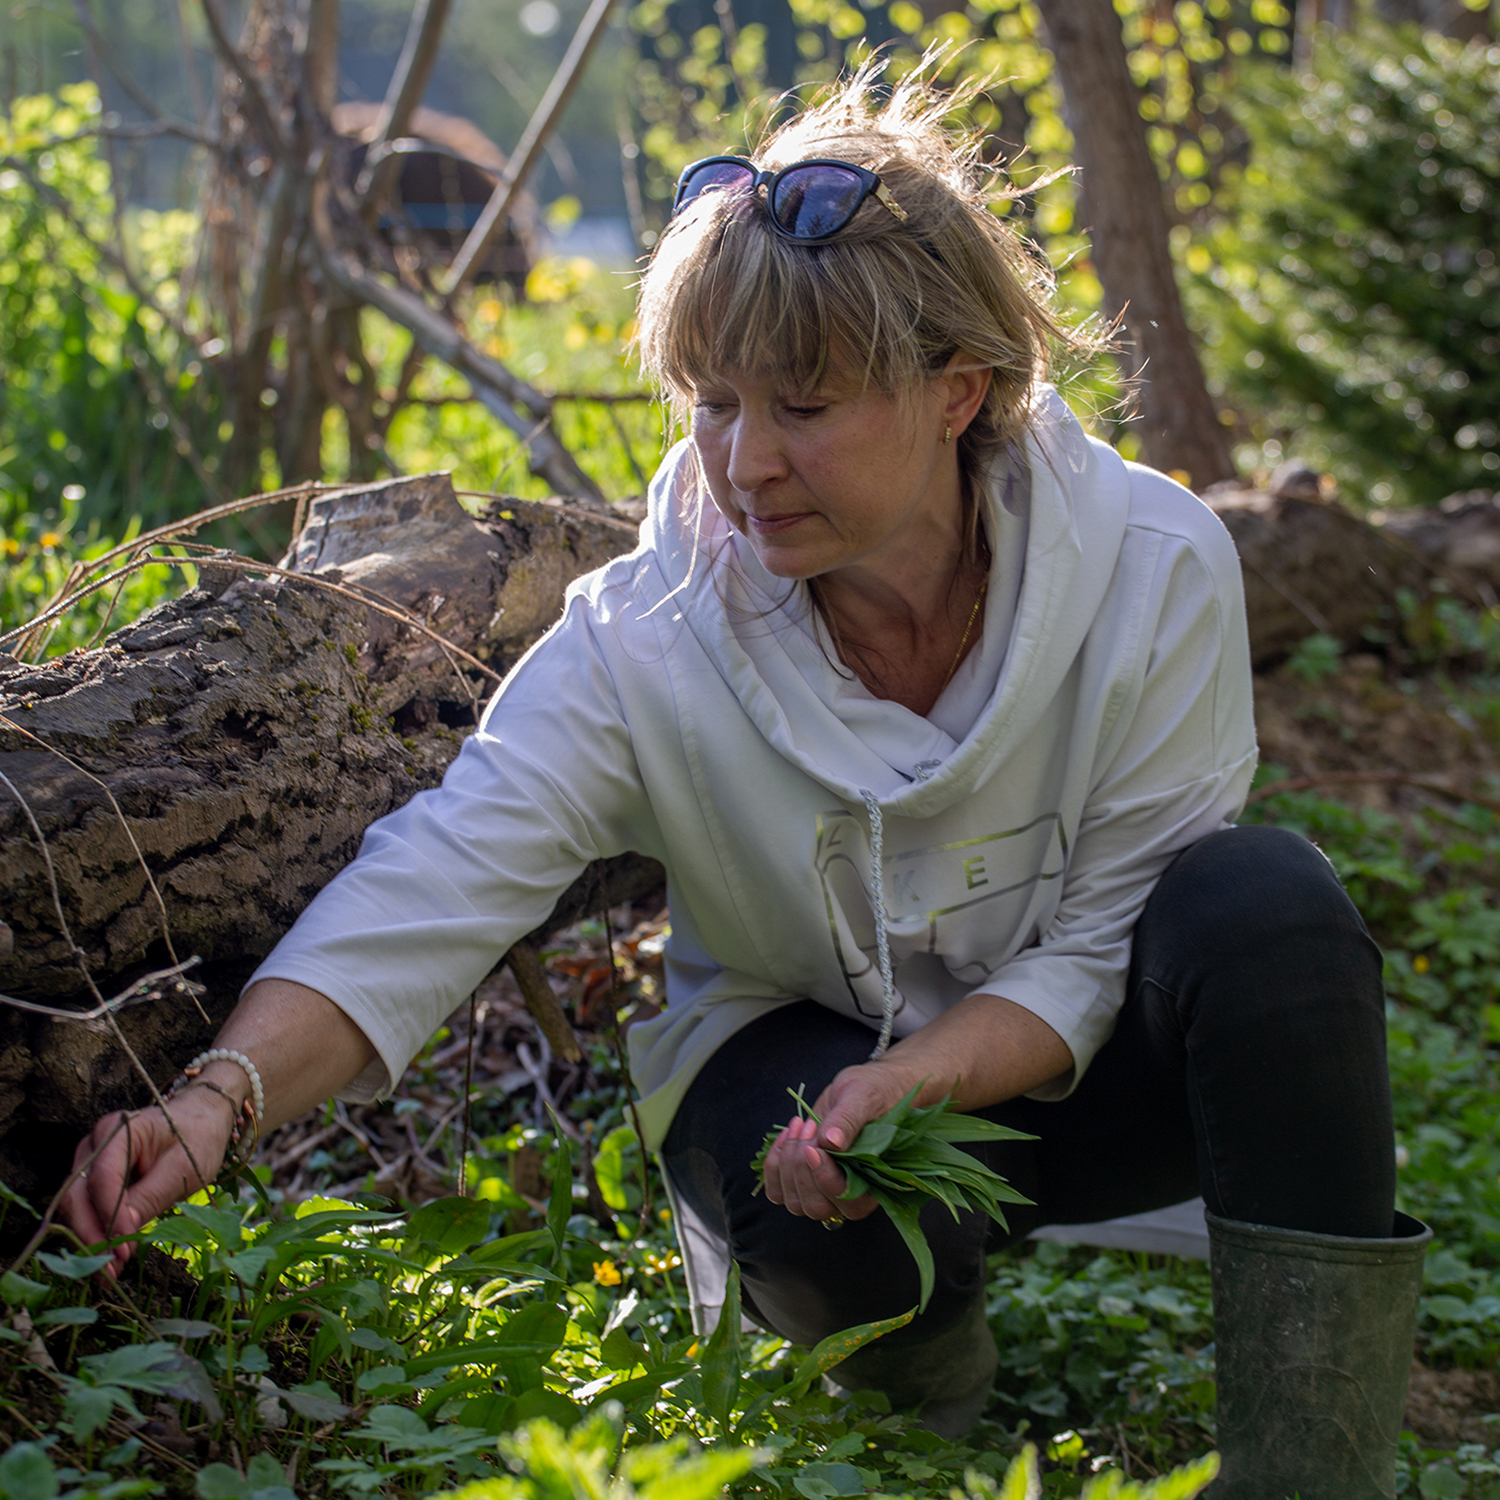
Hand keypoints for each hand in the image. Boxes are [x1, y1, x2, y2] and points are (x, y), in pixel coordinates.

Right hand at [60, 1086, 235, 1274]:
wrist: (200, 1119)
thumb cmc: (196, 1138)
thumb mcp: (184, 1167)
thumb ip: (152, 1196)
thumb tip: (121, 1234)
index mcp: (120, 1130)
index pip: (103, 1177)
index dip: (110, 1217)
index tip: (123, 1250)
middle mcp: (96, 1143)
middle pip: (78, 1195)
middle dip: (92, 1236)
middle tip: (109, 1271)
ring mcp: (90, 1160)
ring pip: (77, 1206)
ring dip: (90, 1240)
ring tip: (108, 1274)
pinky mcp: (94, 1178)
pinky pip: (88, 1208)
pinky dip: (96, 1234)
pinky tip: (108, 1260)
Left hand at [759, 1058, 924, 1223]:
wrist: (864, 1088)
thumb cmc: (874, 1092)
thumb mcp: (862, 1098)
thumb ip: (848, 1120)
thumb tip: (831, 1143)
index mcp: (874, 1183)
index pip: (846, 1200)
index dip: (824, 1177)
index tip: (813, 1147)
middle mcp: (849, 1194)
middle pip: (815, 1206)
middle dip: (802, 1168)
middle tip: (809, 1128)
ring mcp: (823, 1189)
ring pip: (794, 1202)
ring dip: (787, 1164)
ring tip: (800, 1126)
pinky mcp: (803, 1179)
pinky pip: (778, 1190)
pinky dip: (774, 1165)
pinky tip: (787, 1135)